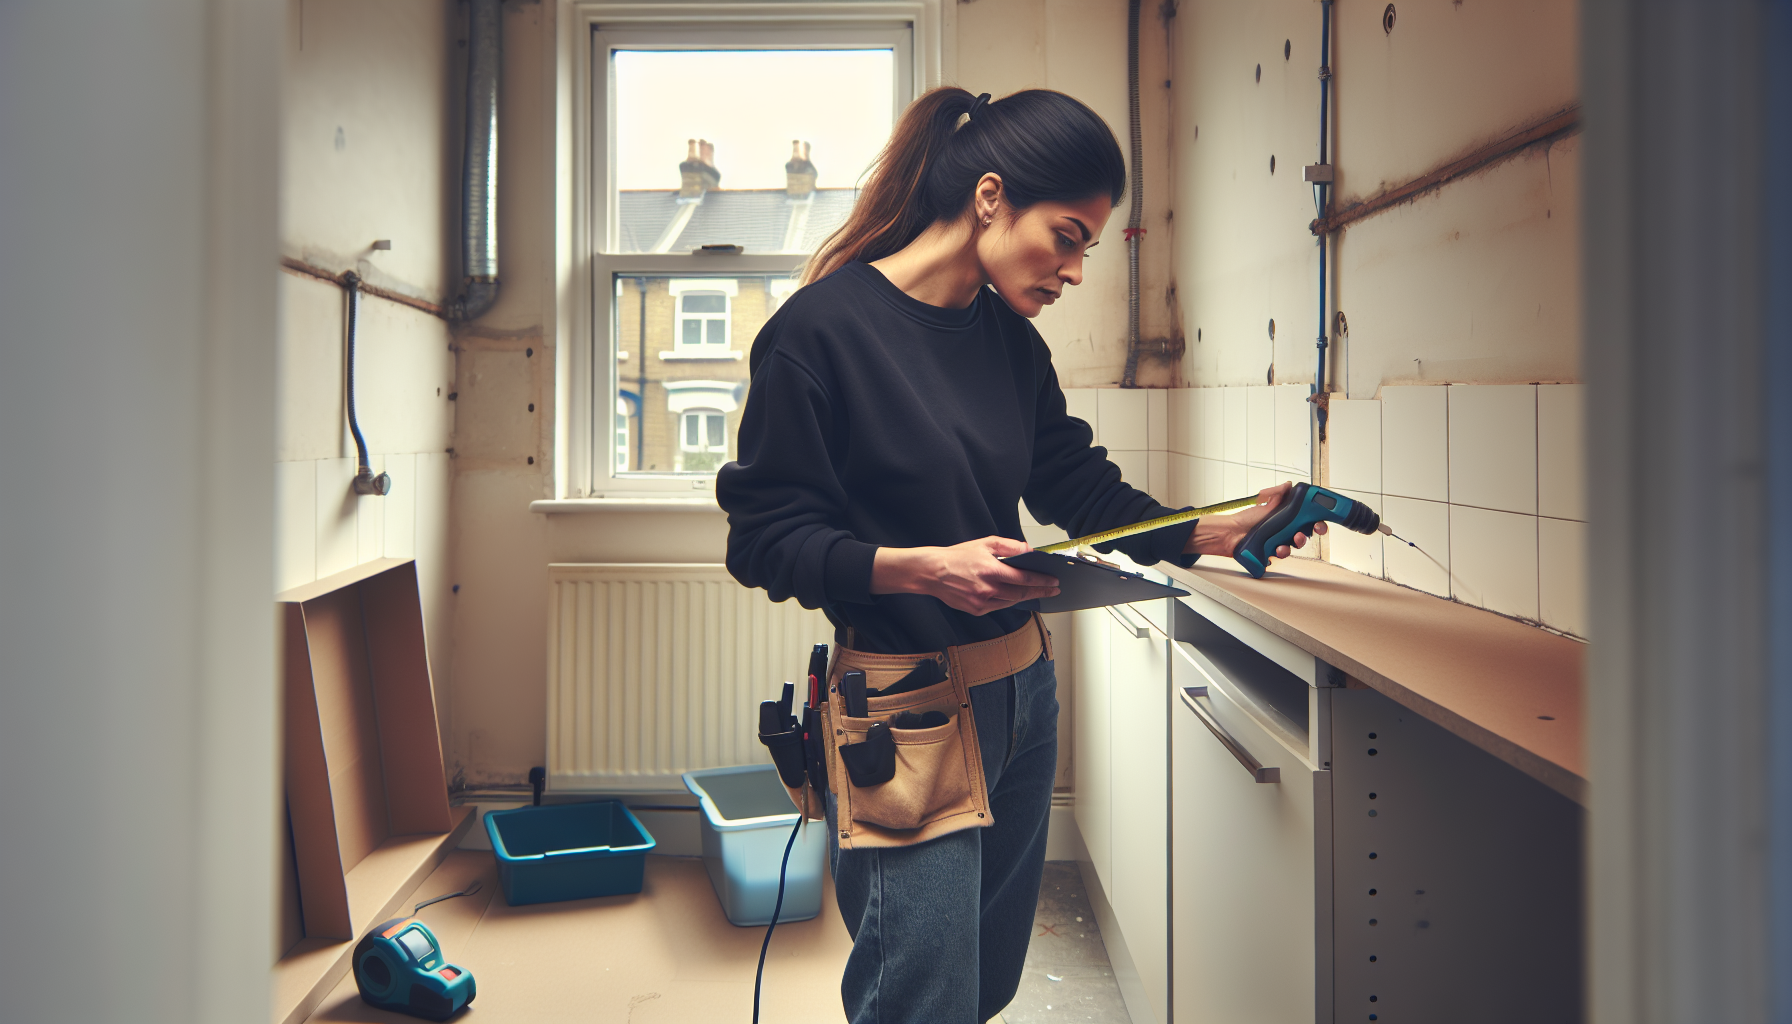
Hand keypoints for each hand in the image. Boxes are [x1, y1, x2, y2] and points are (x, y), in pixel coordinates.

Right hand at [871, 536, 1061, 614]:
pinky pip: (998, 607)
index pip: (1024, 578)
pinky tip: (1016, 597)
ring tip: (1039, 593)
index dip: (1042, 581)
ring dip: (1027, 598)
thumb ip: (1008, 546)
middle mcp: (988, 588)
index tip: (1053, 581)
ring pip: (1011, 602)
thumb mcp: (984, 543)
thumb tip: (1027, 549)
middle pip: (1021, 593)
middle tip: (1053, 590)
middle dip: (1040, 592)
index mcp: (991, 570)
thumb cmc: (956, 557)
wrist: (931, 573)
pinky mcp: (975, 610)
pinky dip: (1009, 602)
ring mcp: (981, 602)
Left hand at [1186, 481, 1327, 560]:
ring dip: (1294, 545)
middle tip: (1303, 533)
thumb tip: (1288, 485)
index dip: (1316, 521)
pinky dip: (1280, 553)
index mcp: (1286, 517)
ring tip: (1286, 543)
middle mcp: (1284, 530)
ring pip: (1294, 546)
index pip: (1307, 519)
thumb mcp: (1263, 503)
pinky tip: (1275, 550)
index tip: (1319, 522)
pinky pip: (1281, 555)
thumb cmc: (1245, 518)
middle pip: (1305, 534)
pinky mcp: (1272, 553)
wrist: (1229, 533)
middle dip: (1308, 534)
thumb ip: (1277, 493)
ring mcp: (1279, 542)